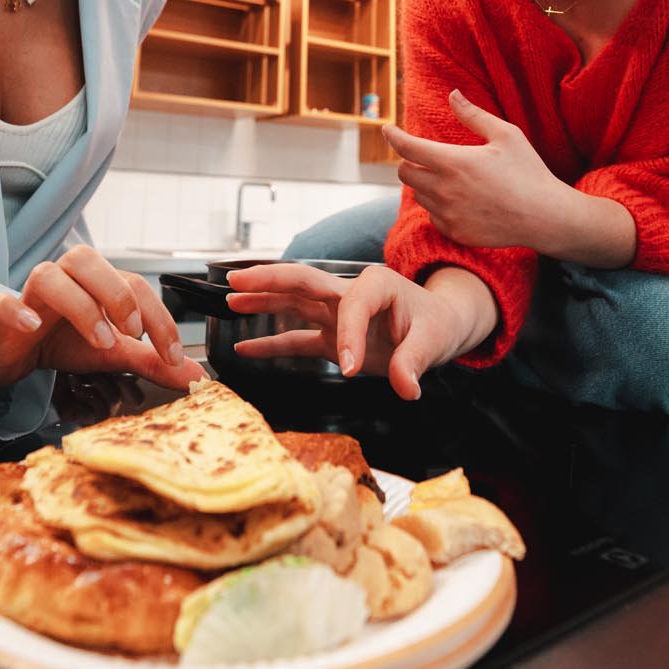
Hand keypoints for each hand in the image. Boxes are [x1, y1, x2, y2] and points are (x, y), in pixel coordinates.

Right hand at [0, 245, 202, 390]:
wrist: (17, 358)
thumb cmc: (65, 344)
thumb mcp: (113, 354)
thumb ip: (151, 360)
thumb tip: (195, 375)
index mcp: (95, 282)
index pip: (134, 284)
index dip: (159, 318)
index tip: (174, 356)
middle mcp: (63, 277)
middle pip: (88, 260)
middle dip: (118, 294)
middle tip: (134, 333)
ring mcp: (26, 293)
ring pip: (48, 275)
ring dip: (80, 305)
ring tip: (101, 341)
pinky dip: (14, 310)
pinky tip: (33, 327)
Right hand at [222, 263, 495, 400]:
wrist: (440, 325)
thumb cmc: (437, 324)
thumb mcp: (434, 340)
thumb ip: (415, 362)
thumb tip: (406, 388)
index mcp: (376, 286)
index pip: (352, 306)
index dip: (348, 337)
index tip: (350, 370)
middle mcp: (349, 294)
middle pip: (303, 281)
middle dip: (270, 280)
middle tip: (237, 281)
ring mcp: (337, 314)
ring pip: (293, 304)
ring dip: (262, 302)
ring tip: (229, 303)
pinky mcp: (332, 336)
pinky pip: (297, 338)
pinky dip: (272, 343)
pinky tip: (245, 348)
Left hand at [381, 89, 573, 250]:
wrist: (545, 217)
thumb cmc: (528, 172)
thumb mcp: (506, 135)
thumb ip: (474, 115)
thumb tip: (453, 94)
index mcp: (454, 162)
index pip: (407, 148)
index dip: (393, 136)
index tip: (387, 129)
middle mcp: (444, 190)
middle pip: (405, 173)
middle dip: (409, 161)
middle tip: (426, 156)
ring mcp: (448, 215)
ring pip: (418, 195)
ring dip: (425, 184)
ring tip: (452, 179)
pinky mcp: (455, 233)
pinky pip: (433, 217)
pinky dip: (438, 207)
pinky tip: (460, 201)